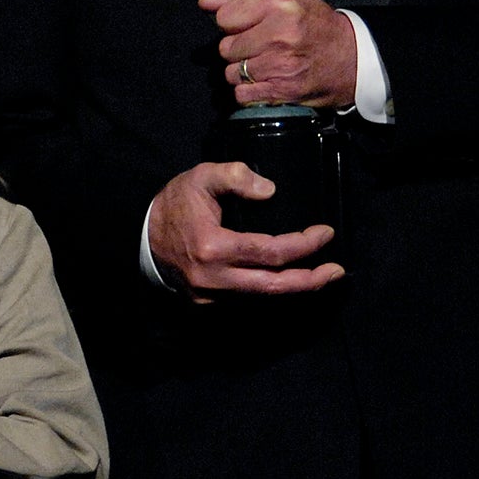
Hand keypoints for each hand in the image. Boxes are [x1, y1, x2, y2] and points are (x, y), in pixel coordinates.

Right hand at [148, 163, 342, 302]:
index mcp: (213, 247)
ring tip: (320, 274)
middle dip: (310, 280)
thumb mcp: (200, 176)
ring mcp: (210, 295)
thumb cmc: (174, 204)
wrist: (141, 236)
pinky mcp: (208, 302)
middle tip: (337, 271)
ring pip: (262, 296)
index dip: (303, 245)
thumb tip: (271, 191)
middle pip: (273, 286)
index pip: (270, 251)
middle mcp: (214, 278)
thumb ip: (235, 176)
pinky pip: (247, 297)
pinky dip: (271, 288)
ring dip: (294, 286)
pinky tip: (287, 277)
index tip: (325, 233)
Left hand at [201, 0, 356, 108]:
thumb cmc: (317, 25)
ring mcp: (279, 66)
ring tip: (264, 64)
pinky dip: (250, 91)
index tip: (246, 26)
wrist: (353, 59)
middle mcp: (279, 36)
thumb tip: (205, 3)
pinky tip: (266, 81)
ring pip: (232, 73)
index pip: (225, 18)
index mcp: (281, 6)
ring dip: (243, 71)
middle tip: (258, 47)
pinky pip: (242, 94)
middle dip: (238, 49)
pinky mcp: (281, 91)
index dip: (232, 23)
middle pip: (225, 48)